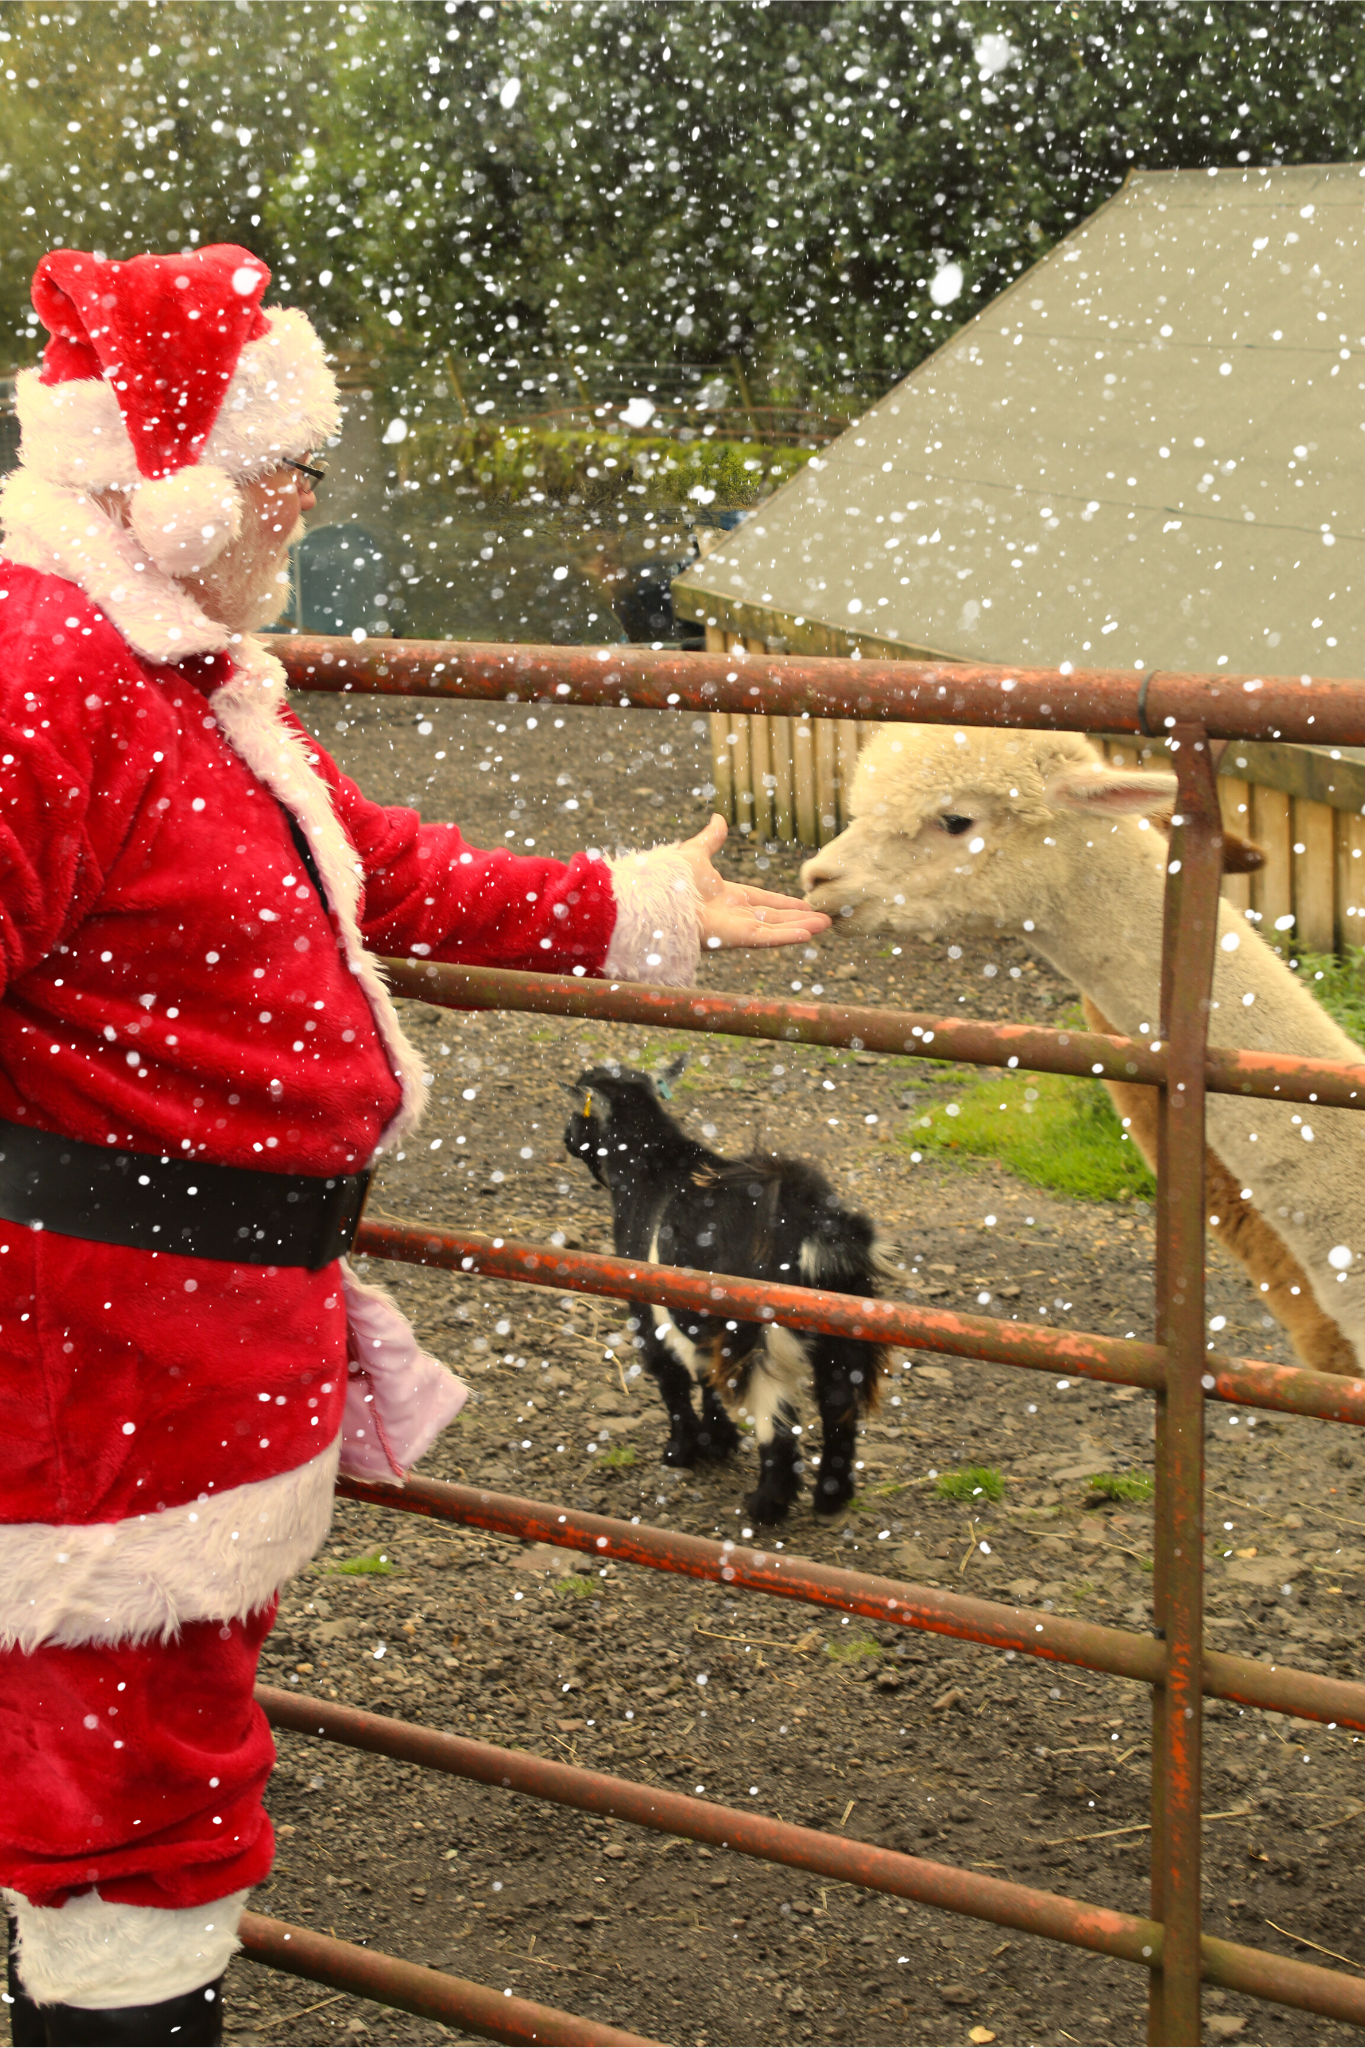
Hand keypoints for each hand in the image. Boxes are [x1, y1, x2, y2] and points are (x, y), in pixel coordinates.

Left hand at [676, 815, 831, 951]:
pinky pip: (766, 938)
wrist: (657, 897)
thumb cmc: (670, 879)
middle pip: (775, 918)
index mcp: (727, 897)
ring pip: (776, 929)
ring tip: (826, 925)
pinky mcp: (736, 938)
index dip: (784, 903)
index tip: (804, 904)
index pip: (763, 901)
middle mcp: (735, 915)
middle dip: (800, 918)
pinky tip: (808, 935)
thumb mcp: (695, 853)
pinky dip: (787, 936)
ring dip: (801, 927)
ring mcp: (736, 928)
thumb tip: (717, 818)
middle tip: (825, 919)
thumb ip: (710, 839)